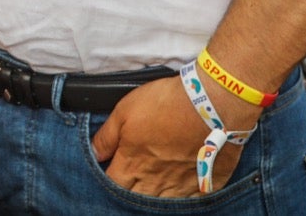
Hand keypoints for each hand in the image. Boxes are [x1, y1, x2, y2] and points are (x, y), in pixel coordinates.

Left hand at [90, 75, 261, 197]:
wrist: (211, 103)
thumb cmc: (167, 103)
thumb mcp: (124, 111)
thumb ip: (106, 136)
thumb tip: (94, 152)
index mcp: (133, 164)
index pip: (112, 184)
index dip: (108, 179)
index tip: (110, 170)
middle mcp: (155, 181)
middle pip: (135, 198)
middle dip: (128, 191)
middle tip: (130, 177)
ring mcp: (181, 185)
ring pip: (160, 202)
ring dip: (152, 195)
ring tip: (151, 182)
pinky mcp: (205, 184)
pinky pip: (188, 202)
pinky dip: (180, 198)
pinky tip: (177, 187)